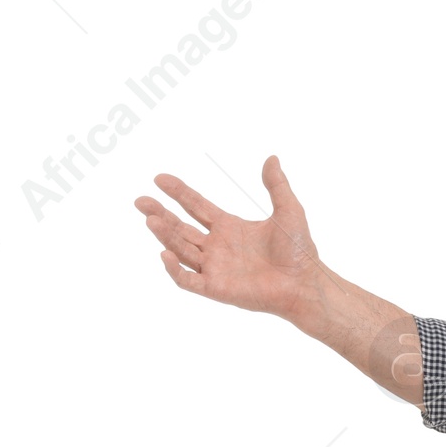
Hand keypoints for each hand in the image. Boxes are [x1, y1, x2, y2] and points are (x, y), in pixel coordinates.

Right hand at [136, 155, 319, 317]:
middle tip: (140, 201)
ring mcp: (215, 268)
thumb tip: (272, 158)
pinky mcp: (216, 289)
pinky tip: (165, 254)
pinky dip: (174, 269)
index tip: (159, 179)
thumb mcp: (288, 210)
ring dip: (164, 235)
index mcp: (229, 227)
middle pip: (180, 228)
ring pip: (181, 249)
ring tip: (150, 219)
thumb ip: (277, 185)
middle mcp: (217, 247)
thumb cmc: (299, 251)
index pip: (196, 206)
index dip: (178, 192)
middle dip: (159, 214)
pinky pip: (188, 280)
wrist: (305, 282)